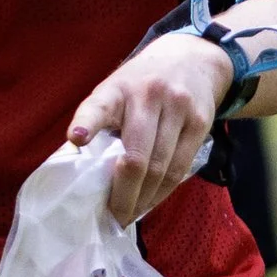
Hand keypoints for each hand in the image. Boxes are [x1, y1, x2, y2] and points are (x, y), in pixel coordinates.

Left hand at [67, 32, 233, 222]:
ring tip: (130, 214)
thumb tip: (82, 173)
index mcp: (116, 89)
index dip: (87, 123)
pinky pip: (180, 169)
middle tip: (112, 217)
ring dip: (144, 199)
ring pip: (160, 168)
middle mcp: (148, 95)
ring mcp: (177, 108)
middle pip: (136, 157)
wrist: (191, 59)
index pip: (99, 106)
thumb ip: (100, 123)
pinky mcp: (200, 122)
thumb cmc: (140, 86)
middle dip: (123, 196)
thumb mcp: (115, 91)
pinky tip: (151, 200)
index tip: (77, 137)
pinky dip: (163, 191)